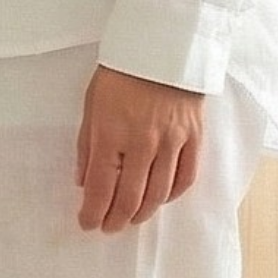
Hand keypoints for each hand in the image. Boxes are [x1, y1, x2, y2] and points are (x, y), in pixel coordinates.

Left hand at [76, 65, 204, 233]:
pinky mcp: (194, 138)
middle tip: (108, 228)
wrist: (163, 49)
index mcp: (110, 134)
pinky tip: (161, 200)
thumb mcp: (91, 107)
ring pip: (159, 193)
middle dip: (116, 219)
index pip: (100, 187)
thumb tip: (83, 182)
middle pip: (130, 197)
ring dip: (143, 213)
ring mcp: (172, 142)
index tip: (86, 224)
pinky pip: (186, 177)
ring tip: (132, 219)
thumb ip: (87, 147)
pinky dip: (172, 195)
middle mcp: (142, 143)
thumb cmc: (120, 75)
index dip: (92, 212)